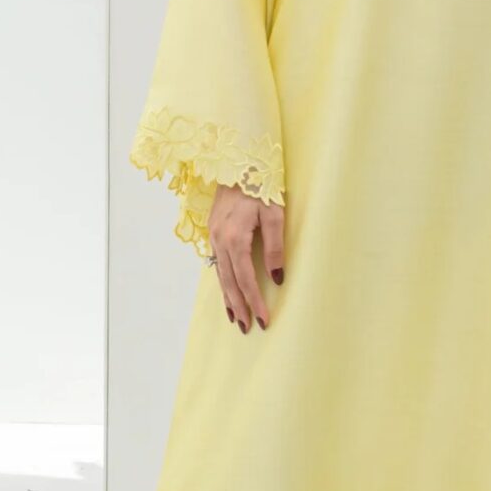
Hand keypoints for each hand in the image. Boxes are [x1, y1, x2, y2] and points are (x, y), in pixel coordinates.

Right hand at [208, 183, 284, 332]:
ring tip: (234, 318)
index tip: (264, 320)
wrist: (237, 161)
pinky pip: (216, 263)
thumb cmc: (260, 185)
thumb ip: (275, 246)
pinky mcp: (213, 231)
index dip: (255, 301)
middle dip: (239, 307)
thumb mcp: (274, 214)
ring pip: (220, 274)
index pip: (245, 279)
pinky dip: (222, 281)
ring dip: (228, 298)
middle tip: (247, 329)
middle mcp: (219, 240)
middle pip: (229, 282)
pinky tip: (227, 291)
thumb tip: (277, 277)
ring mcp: (213, 235)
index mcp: (234, 237)